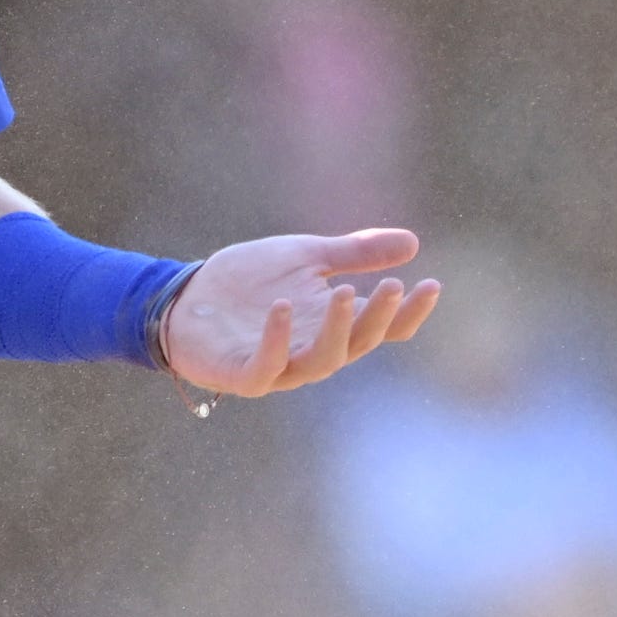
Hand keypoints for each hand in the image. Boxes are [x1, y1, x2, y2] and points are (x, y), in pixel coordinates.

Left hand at [165, 227, 441, 397]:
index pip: (383, 328)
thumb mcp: (305, 256)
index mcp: (332, 325)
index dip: (409, 313)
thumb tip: (412, 242)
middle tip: (393, 284)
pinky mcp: (240, 373)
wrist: (185, 295)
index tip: (431, 284)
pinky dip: (276, 340)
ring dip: (338, 330)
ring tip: (346, 291)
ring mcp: (278, 366)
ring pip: (321, 362)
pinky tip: (284, 307)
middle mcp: (311, 351)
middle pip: (358, 345)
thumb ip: (353, 253)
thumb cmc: (247, 280)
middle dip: (378, 317)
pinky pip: (265, 367)